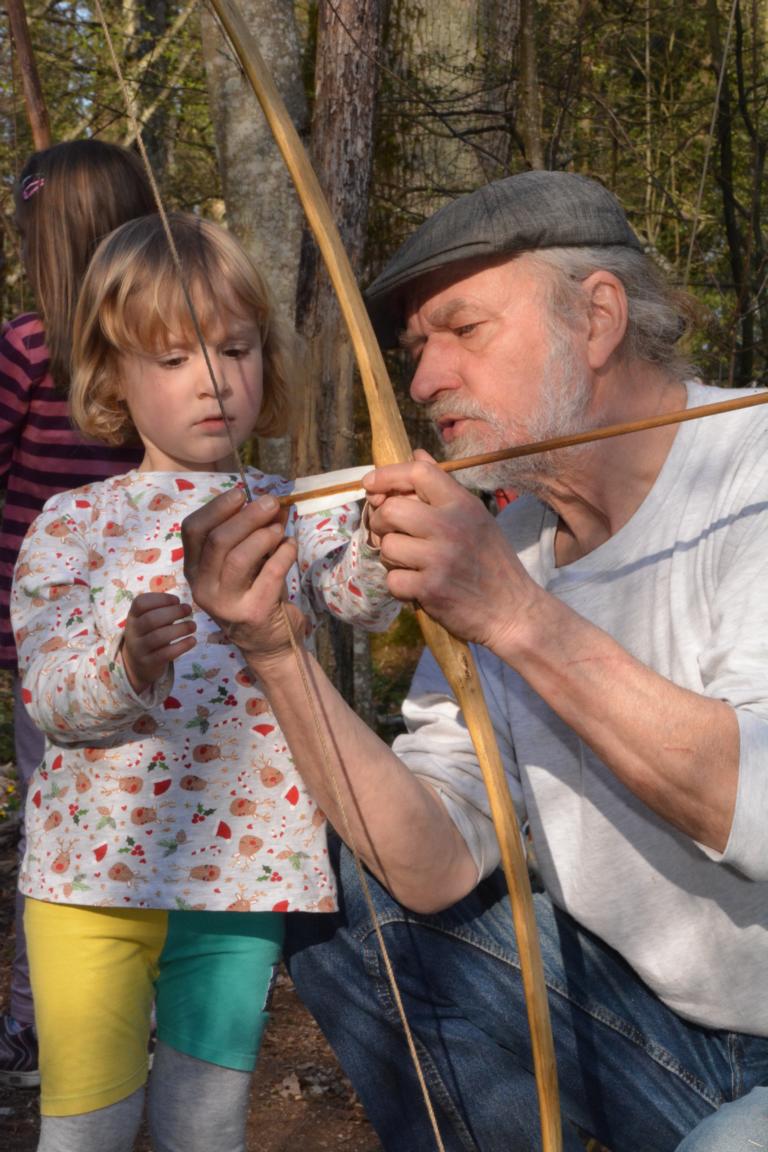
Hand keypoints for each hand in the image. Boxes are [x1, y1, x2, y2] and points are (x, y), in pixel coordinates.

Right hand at [122, 592, 195, 693]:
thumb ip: (164, 611)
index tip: (177, 600)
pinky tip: (192, 640)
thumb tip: (184, 606)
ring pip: (158, 637)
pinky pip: (165, 654)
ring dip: (180, 629)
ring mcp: (138, 648)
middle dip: (173, 612)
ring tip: (193, 625)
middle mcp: (132, 631)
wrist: (140, 664)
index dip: (160, 599)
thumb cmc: (152, 635)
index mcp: (133, 616)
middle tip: (188, 610)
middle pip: (150, 619)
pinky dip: (181, 646)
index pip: (140, 603)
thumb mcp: (152, 620)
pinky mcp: (148, 663)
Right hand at [181, 488, 304, 664]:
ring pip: (239, 557)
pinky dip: (284, 554)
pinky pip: (270, 574)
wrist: (268, 644)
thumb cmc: (255, 593)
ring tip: (279, 530)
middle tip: (269, 503)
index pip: (193, 530)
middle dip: (246, 516)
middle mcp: (203, 587)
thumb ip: (254, 532)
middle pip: (217, 540)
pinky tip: (290, 546)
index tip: (241, 494)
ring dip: (264, 535)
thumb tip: (272, 502)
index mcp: (195, 570)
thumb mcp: (247, 561)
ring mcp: (225, 603)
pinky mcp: (252, 613)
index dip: (216, 507)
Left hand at [363, 455, 538, 648]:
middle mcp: (451, 526)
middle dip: (381, 521)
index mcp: (463, 505)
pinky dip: (400, 586)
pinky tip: (419, 586)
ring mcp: (440, 558)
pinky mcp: (430, 589)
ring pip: (388, 545)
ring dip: (392, 557)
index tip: (371, 485)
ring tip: (412, 564)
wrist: (513, 611)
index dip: (387, 475)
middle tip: (389, 533)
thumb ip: (443, 488)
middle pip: (391, 509)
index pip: (418, 473)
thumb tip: (417, 454)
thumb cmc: (492, 562)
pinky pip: (392, 580)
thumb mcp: (476, 517)